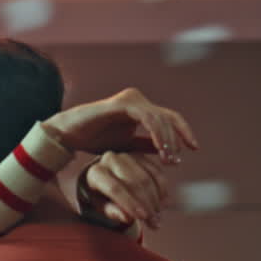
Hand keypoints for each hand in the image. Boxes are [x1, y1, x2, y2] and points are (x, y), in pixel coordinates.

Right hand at [45, 87, 198, 161]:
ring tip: (169, 160)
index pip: (170, 119)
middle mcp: (138, 101)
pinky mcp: (123, 103)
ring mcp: (131, 100)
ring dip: (168, 140)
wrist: (68, 134)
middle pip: (170, 118)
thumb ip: (144, 146)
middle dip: (178, 139)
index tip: (193, 149)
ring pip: (161, 118)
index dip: (183, 133)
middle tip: (175, 161)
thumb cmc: (93, 139)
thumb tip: (165, 154)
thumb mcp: (125, 146)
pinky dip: (157, 133)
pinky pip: (148, 118)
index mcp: (141, 110)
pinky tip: (160, 149)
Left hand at [78, 149, 172, 229]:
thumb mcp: (101, 207)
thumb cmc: (100, 196)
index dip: (130, 203)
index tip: (143, 217)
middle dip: (146, 204)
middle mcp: (110, 160)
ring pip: (147, 178)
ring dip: (156, 199)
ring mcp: (127, 156)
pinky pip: (156, 172)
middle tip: (154, 222)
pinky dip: (162, 189)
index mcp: (96, 173)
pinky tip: (163, 203)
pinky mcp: (141, 156)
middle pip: (134, 183)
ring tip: (158, 216)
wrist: (104, 178)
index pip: (115, 188)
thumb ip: (112, 212)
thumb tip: (127, 217)